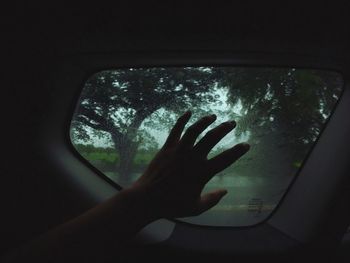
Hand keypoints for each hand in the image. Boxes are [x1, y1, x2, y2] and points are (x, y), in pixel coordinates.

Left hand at [130, 111, 249, 218]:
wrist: (147, 198)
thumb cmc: (171, 204)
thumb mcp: (196, 207)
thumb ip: (212, 199)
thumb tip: (225, 191)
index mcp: (202, 172)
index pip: (225, 159)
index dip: (238, 151)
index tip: (246, 145)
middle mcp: (192, 158)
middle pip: (211, 138)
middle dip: (224, 129)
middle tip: (232, 123)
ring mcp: (179, 151)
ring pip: (194, 130)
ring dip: (204, 121)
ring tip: (212, 116)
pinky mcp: (167, 148)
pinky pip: (175, 130)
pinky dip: (182, 120)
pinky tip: (188, 112)